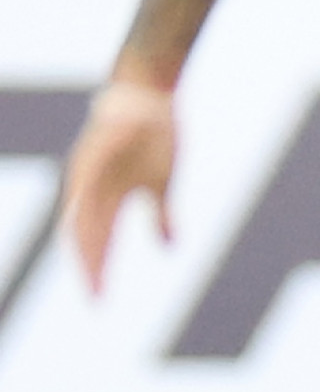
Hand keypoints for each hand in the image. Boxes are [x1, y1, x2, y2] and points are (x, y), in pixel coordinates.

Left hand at [63, 82, 176, 292]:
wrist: (148, 89)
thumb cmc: (156, 136)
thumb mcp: (162, 183)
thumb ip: (161, 218)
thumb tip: (170, 249)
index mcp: (105, 198)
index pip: (97, 241)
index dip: (97, 271)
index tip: (101, 302)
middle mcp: (91, 187)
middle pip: (86, 235)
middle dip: (91, 267)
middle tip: (96, 298)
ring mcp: (91, 168)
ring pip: (83, 213)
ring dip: (87, 244)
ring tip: (90, 269)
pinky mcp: (95, 149)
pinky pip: (84, 181)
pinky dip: (80, 204)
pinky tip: (77, 225)